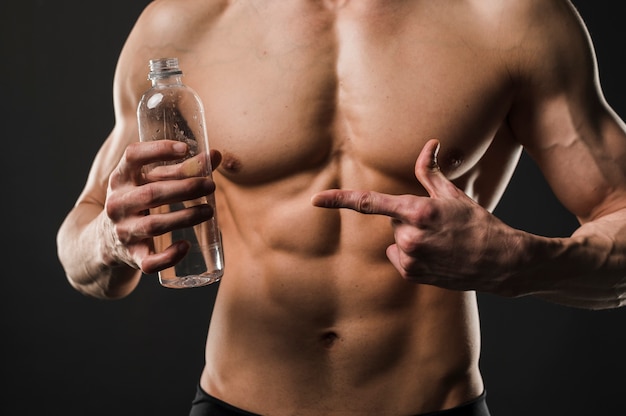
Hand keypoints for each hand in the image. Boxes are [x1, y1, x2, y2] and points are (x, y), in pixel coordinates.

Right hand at [104, 140, 221, 273]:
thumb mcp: (150, 182)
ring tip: (209, 210)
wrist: (106, 240)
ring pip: (154, 225)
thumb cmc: (139, 201)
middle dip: (185, 188)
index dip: (158, 150)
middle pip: (152, 194)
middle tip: (211, 185)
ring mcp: (123, 231)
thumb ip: (181, 169)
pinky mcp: (132, 256)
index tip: (185, 148)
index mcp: (121, 178)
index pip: (132, 156)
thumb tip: (215, 156)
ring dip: (185, 217)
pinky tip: (185, 246)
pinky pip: (150, 261)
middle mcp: (118, 204)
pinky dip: (169, 256)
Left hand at [311, 139, 523, 294]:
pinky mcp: (412, 274)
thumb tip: (428, 144)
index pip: (369, 203)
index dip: (339, 201)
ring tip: (440, 243)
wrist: (498, 261)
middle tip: (437, 226)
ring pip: (396, 240)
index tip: (316, 200)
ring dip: (411, 239)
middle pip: (392, 221)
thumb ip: (430, 171)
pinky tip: (435, 256)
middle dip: (408, 220)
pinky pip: (399, 257)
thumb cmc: (477, 224)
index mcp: (418, 211)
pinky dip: (412, 256)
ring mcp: (410, 258)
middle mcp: (410, 236)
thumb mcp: (453, 194)